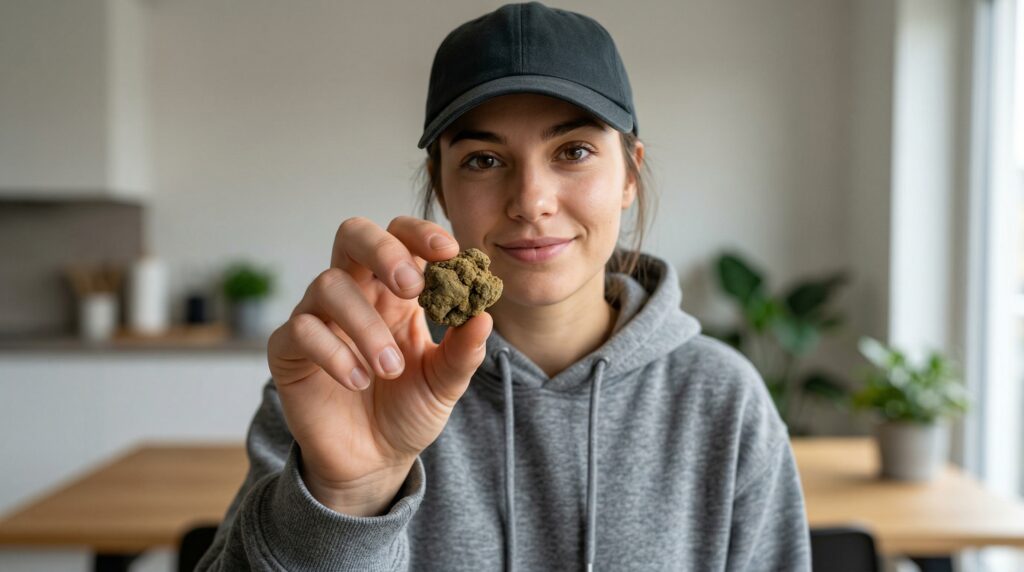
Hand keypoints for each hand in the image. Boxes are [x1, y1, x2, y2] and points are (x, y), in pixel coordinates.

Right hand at [267, 216, 492, 513]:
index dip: (421, 234)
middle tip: (412, 288)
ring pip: (329, 284)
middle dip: (383, 251)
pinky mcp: (289, 351)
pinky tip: (358, 380)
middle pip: (353, 234)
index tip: (450, 253)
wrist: (375, 462)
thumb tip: (484, 315)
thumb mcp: (445, 383)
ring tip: (391, 369)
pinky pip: (301, 330)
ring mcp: (318, 318)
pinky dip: (334, 353)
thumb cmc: (409, 410)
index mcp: (394, 291)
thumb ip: (464, 351)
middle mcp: (355, 294)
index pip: (400, 236)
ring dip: (366, 325)